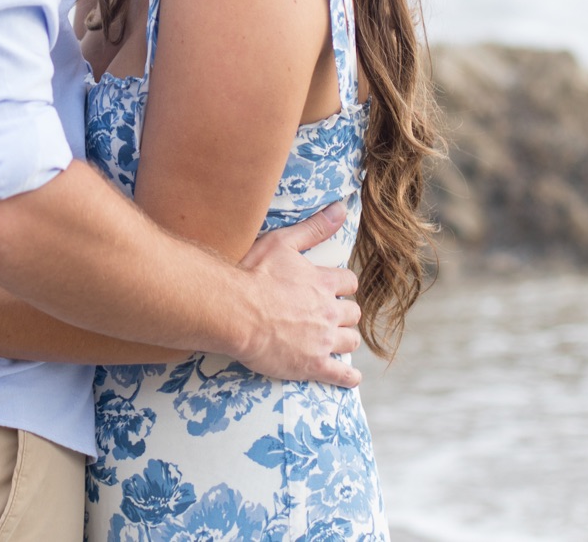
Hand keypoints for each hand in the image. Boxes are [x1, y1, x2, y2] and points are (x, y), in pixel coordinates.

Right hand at [229, 201, 363, 387]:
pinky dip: (347, 377)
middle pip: (353, 313)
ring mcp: (323, 340)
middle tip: (331, 315)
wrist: (234, 312)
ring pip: (351, 341)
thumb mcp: (282, 243)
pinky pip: (340, 375)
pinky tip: (350, 378)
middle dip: (344, 313)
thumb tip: (341, 209)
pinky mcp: (312, 365)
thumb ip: (314, 227)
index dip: (342, 286)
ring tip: (335, 340)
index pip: (349, 283)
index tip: (333, 289)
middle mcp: (329, 311)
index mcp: (324, 282)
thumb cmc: (252, 274)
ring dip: (345, 339)